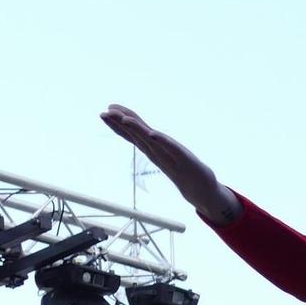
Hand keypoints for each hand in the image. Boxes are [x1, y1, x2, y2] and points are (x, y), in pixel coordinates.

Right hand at [99, 104, 236, 223]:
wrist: (202, 191)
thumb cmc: (184, 170)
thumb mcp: (167, 153)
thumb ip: (155, 144)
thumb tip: (144, 133)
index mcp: (152, 150)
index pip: (132, 135)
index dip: (117, 125)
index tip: (103, 113)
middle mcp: (158, 154)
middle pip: (137, 136)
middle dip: (120, 125)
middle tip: (103, 113)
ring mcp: (170, 158)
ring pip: (150, 142)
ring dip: (137, 130)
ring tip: (124, 119)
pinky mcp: (185, 162)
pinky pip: (172, 150)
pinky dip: (163, 142)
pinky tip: (153, 134)